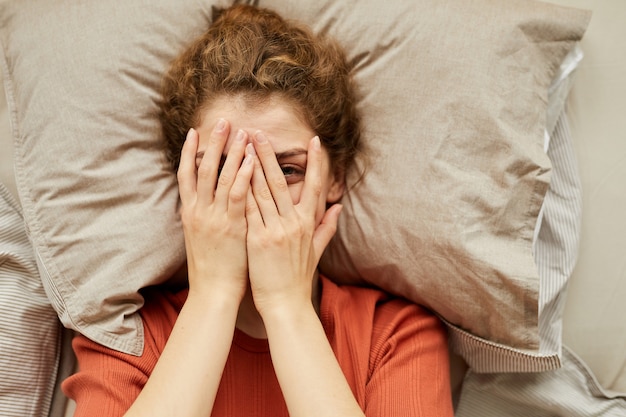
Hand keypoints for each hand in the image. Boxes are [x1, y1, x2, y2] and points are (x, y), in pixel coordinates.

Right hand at [177, 120, 253, 301]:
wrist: (213, 292)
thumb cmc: (210, 268)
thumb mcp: (199, 238)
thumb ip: (202, 216)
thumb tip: (205, 201)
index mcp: (190, 213)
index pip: (186, 175)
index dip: (189, 152)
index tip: (195, 132)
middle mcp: (198, 211)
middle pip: (203, 169)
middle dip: (213, 143)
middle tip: (222, 120)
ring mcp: (213, 218)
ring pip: (221, 178)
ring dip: (231, 152)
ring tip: (241, 131)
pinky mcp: (231, 226)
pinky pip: (237, 195)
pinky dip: (243, 176)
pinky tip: (251, 159)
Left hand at [245, 132, 342, 315]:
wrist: (285, 304)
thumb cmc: (298, 278)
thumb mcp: (317, 251)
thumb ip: (327, 227)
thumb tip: (340, 207)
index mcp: (308, 224)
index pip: (314, 187)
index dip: (316, 163)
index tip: (315, 142)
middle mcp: (293, 223)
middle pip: (280, 182)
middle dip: (269, 155)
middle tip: (259, 132)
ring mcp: (275, 230)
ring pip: (261, 191)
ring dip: (251, 165)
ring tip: (242, 145)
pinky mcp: (257, 239)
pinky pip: (247, 209)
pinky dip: (240, 190)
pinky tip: (231, 174)